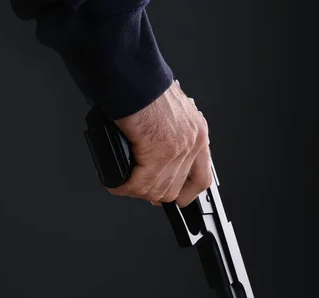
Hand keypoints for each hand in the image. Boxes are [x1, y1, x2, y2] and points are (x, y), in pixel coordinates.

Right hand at [108, 80, 212, 207]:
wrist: (133, 78)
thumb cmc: (143, 88)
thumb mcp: (168, 113)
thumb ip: (170, 136)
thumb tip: (153, 156)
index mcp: (197, 132)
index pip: (202, 178)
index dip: (186, 193)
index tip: (176, 198)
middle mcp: (192, 142)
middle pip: (175, 188)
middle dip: (152, 192)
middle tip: (137, 187)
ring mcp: (177, 149)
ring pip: (155, 189)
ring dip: (135, 189)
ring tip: (123, 182)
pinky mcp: (159, 152)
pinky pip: (139, 184)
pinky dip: (124, 186)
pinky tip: (117, 183)